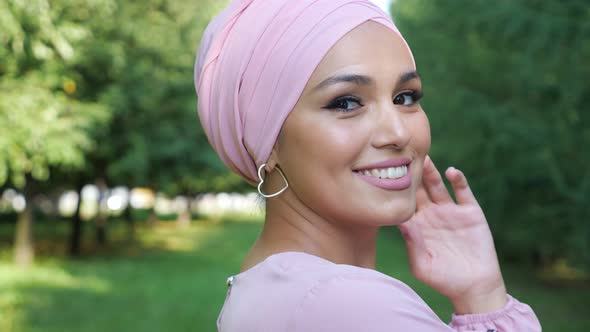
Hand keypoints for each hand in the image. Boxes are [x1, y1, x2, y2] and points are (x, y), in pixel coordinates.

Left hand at [397, 155, 507, 313]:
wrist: (474, 287)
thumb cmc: (444, 280)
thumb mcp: (422, 265)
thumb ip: (412, 245)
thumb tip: (403, 224)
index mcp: (416, 226)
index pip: (402, 204)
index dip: (394, 191)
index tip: (384, 176)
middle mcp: (431, 215)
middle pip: (417, 190)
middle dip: (409, 174)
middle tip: (400, 157)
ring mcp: (450, 211)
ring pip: (437, 186)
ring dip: (430, 172)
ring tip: (424, 158)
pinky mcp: (470, 212)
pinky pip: (463, 191)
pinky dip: (459, 180)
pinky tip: (452, 172)